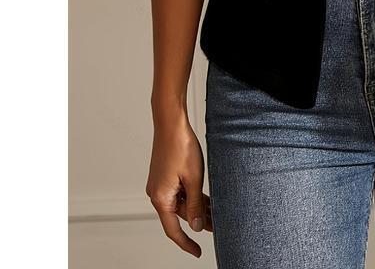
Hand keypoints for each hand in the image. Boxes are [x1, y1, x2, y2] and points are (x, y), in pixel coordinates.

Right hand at [145, 115, 212, 257]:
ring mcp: (160, 184)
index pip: (173, 230)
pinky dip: (191, 195)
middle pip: (179, 215)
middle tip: (217, 224)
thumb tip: (195, 226)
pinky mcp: (165, 175)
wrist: (171, 123)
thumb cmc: (181, 147)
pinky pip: (179, 192)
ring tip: (215, 210)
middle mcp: (157, 193)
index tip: (197, 252)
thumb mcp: (193, 179)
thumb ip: (195, 205)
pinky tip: (206, 196)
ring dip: (196, 207)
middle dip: (197, 220)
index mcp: (161, 198)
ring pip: (180, 203)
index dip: (186, 243)